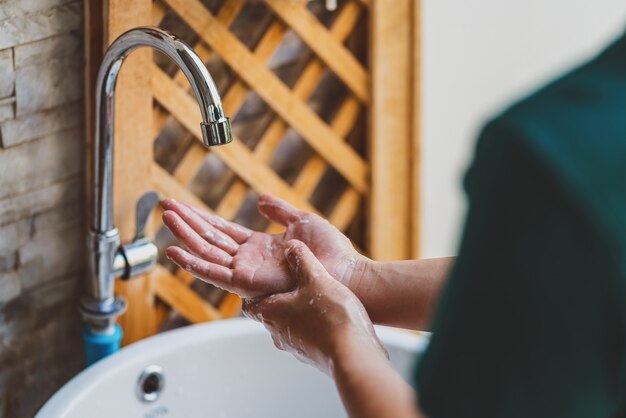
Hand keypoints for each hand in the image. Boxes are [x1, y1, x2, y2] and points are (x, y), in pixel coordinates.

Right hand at [161, 194, 370, 297]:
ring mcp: (246, 272)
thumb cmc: (331, 251)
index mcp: (258, 246)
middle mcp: (248, 260)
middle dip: (186, 223)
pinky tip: (175, 251)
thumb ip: (279, 211)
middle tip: (164, 206)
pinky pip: (215, 273)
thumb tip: (261, 198)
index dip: (200, 218)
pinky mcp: (247, 283)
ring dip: (185, 236)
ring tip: (166, 218)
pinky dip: (193, 263)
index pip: (222, 230)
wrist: (346, 272)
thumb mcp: (302, 221)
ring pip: (207, 253)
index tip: (181, 205)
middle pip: (209, 239)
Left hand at [243, 240, 386, 374]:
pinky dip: (313, 322)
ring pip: (289, 323)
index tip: (263, 276)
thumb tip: (291, 246)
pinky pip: (308, 335)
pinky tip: (330, 313)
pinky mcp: (314, 354)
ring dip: (297, 310)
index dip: (253, 288)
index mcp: (270, 313)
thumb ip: (301, 259)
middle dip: (279, 296)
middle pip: (269, 311)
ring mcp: (296, 346)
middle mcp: (278, 333)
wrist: (353, 354)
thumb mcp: (315, 278)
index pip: (248, 301)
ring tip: (314, 295)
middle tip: (292, 280)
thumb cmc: (330, 316)